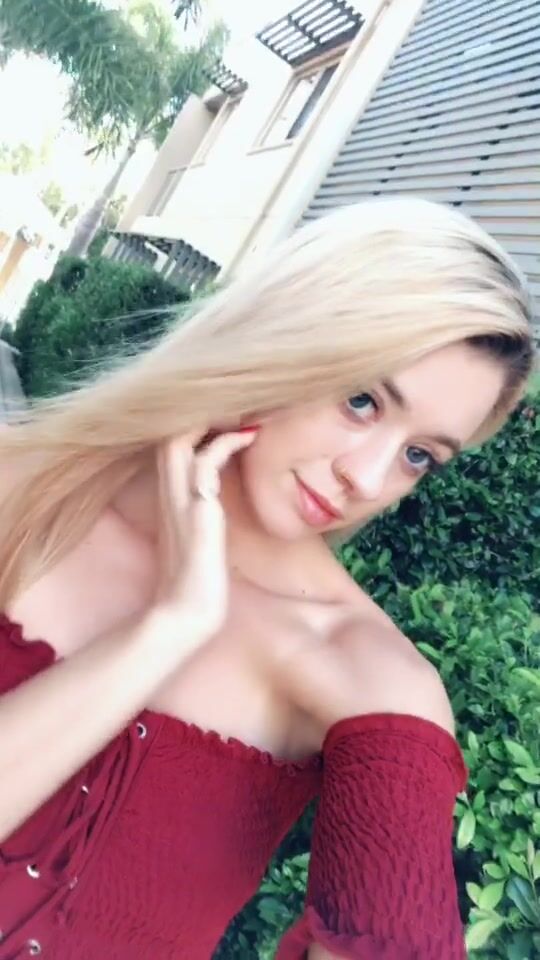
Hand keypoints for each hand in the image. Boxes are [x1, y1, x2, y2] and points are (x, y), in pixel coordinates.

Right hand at [153, 429, 256, 647]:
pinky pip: (204, 463)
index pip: (171, 448)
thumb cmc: (196, 585)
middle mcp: (168, 495)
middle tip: (236, 404)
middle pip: (167, 434)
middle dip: (199, 413)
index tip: (227, 414)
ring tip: (244, 411)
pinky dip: (225, 444)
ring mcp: (178, 502)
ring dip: (212, 421)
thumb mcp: (201, 542)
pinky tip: (249, 437)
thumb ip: (205, 520)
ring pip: (179, 440)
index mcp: (169, 500)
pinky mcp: (196, 512)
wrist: (184, 615)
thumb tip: (221, 510)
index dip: (193, 425)